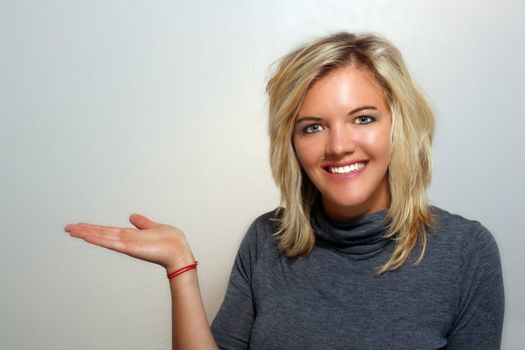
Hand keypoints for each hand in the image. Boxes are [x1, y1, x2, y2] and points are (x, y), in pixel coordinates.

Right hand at [65, 214, 194, 272]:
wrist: (179, 251)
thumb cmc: (171, 242)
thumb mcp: (154, 226)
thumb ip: (143, 223)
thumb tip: (132, 216)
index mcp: (130, 235)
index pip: (108, 231)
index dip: (94, 228)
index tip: (80, 226)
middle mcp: (126, 240)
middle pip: (101, 234)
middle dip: (84, 231)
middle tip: (67, 228)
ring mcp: (126, 244)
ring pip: (102, 237)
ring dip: (87, 233)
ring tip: (72, 230)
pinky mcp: (130, 248)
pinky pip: (111, 242)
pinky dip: (99, 239)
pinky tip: (87, 236)